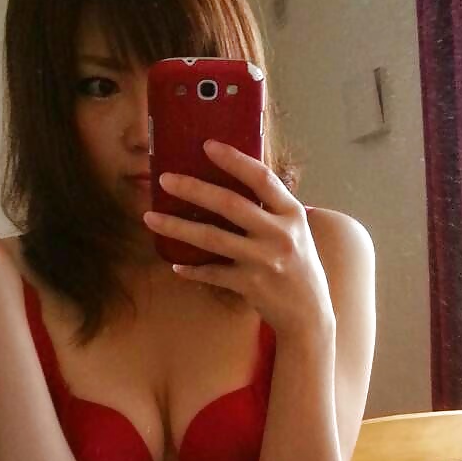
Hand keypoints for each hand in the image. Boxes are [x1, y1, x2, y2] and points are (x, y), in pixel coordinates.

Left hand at [142, 140, 334, 339]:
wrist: (310, 314)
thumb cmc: (300, 267)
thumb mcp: (295, 231)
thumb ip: (271, 209)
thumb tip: (235, 180)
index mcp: (292, 214)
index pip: (262, 178)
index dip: (234, 160)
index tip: (207, 146)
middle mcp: (279, 235)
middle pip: (230, 204)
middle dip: (194, 189)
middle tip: (164, 179)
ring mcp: (264, 261)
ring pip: (213, 238)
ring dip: (178, 227)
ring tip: (151, 218)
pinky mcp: (250, 285)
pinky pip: (213, 273)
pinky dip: (192, 270)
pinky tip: (176, 265)